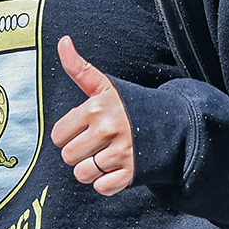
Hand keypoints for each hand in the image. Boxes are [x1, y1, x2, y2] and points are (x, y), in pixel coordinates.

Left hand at [52, 35, 135, 194]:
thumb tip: (63, 40)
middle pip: (68, 156)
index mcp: (96, 108)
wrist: (170, 124)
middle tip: (94, 144)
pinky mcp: (132, 173)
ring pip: (83, 174)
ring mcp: (121, 153)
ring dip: (90, 169)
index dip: (67, 134)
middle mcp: (107, 130)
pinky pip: (102, 188)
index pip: (58, 135)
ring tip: (104, 156)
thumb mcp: (104, 85)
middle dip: (78, 153)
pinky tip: (114, 168)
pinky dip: (105, 183)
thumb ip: (78, 68)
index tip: (81, 130)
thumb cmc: (129, 105)